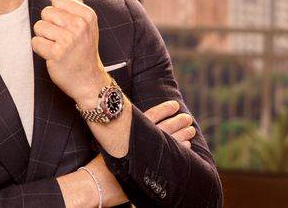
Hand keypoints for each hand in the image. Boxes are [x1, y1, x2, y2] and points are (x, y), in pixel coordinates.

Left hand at [32, 0, 108, 104]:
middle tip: (62, 40)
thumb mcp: (85, 22)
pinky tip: (53, 56)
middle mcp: (80, 25)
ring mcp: (69, 40)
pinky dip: (40, 50)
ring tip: (58, 47)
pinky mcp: (57, 53)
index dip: (57, 14)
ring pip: (38, 27)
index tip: (68, 27)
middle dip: (49, 26)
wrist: (88, 80)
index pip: (57, 0)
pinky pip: (35, 42)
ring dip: (44, 38)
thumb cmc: (84, 48)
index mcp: (87, 15)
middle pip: (46, 12)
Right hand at [65, 100, 199, 206]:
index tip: (174, 104)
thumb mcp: (109, 143)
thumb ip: (122, 133)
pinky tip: (187, 146)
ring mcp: (147, 153)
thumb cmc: (99, 165)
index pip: (150, 115)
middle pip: (164, 126)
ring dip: (183, 133)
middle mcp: (139, 140)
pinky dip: (181, 149)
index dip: (164, 109)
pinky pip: (172, 155)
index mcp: (128, 130)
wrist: (96, 183)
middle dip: (178, 120)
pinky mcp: (152, 166)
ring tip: (191, 130)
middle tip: (187, 117)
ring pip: (171, 139)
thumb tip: (132, 126)